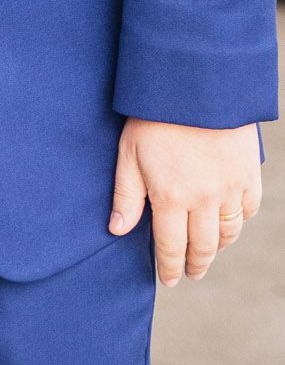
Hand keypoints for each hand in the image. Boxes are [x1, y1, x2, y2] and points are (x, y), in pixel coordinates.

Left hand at [109, 118, 261, 283]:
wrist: (196, 84)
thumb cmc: (155, 116)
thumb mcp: (129, 153)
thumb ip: (126, 195)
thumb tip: (117, 230)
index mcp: (171, 197)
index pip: (171, 247)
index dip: (169, 267)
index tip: (169, 280)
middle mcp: (204, 199)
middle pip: (203, 247)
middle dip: (196, 265)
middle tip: (191, 273)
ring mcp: (230, 187)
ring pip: (229, 232)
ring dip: (218, 247)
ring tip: (208, 252)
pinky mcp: (248, 173)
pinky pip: (248, 208)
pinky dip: (239, 220)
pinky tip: (230, 222)